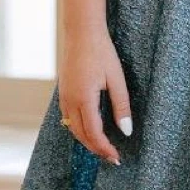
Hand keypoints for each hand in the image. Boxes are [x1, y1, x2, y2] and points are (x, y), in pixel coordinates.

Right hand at [58, 27, 132, 165]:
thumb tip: (126, 131)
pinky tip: (90, 130)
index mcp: (84, 99)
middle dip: (96, 149)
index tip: (116, 157)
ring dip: (87, 141)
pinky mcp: (63, 92)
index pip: (94, 133)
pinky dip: (79, 129)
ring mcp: (64, 97)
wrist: (81, 32)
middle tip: (111, 157)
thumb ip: (121, 106)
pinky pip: (69, 118)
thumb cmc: (101, 52)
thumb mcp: (117, 79)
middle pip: (81, 135)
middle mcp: (70, 101)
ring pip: (73, 128)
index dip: (105, 148)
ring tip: (102, 148)